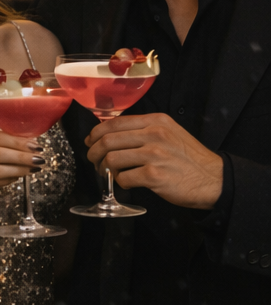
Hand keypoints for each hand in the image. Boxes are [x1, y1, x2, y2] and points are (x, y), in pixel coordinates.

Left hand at [85, 114, 223, 207]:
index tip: (90, 142)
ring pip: (111, 159)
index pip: (114, 123)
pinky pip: (123, 178)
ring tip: (110, 174)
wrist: (213, 179)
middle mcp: (154, 134)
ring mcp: (154, 154)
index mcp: (156, 121)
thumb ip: (144, 131)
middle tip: (95, 162)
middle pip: (107, 141)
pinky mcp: (153, 175)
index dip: (96, 134)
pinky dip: (121, 183)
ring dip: (105, 169)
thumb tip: (111, 136)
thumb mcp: (170, 133)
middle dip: (94, 153)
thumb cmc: (189, 159)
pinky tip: (129, 183)